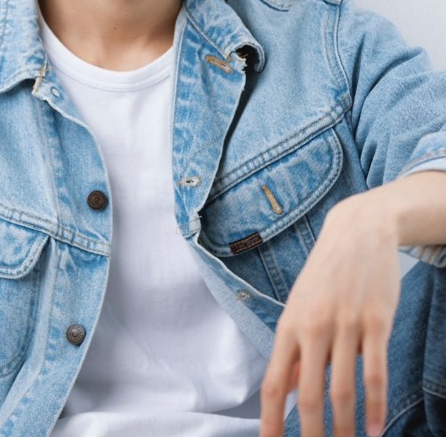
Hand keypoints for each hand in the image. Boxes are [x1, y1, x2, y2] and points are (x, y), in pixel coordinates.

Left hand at [259, 191, 401, 436]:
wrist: (357, 230)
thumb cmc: (326, 274)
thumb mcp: (300, 306)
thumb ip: (295, 349)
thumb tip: (286, 389)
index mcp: (289, 325)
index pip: (274, 382)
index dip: (270, 421)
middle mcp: (313, 327)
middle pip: (308, 396)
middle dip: (310, 436)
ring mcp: (345, 324)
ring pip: (343, 391)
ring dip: (345, 429)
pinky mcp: (376, 321)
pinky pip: (375, 373)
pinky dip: (377, 407)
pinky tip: (377, 429)